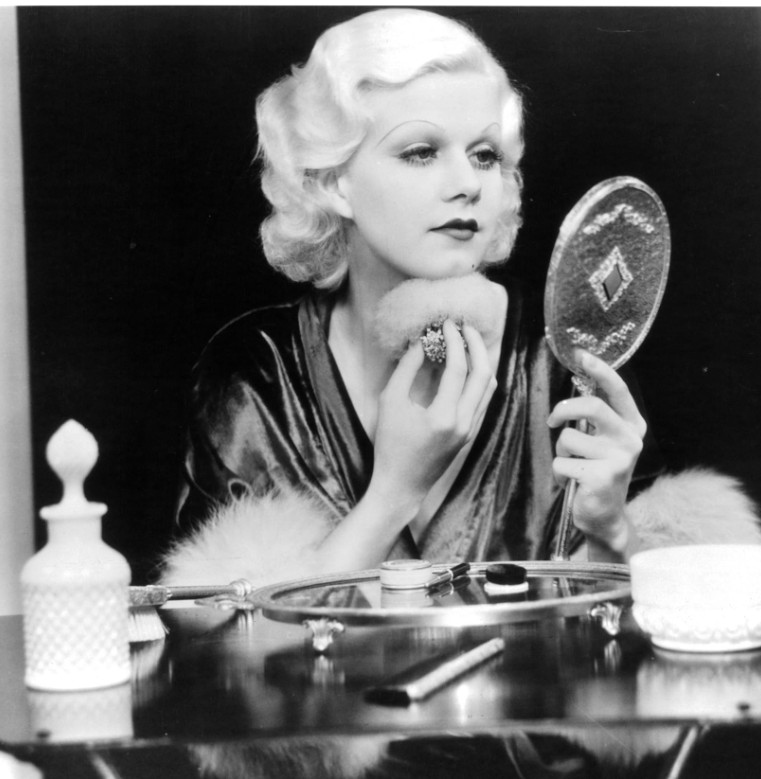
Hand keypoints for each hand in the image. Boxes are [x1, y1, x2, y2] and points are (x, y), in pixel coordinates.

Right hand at [368, 320, 496, 516]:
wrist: (402, 486)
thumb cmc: (390, 445)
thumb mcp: (390, 403)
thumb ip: (406, 370)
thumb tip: (421, 343)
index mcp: (444, 416)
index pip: (459, 368)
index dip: (454, 341)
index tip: (446, 324)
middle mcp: (464, 423)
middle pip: (484, 374)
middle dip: (477, 345)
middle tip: (465, 327)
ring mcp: (470, 430)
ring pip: (489, 387)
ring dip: (482, 360)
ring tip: (468, 342)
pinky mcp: (470, 434)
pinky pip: (483, 399)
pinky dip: (478, 378)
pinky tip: (465, 366)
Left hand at [547, 350, 645, 556]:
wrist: (605, 516)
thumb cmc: (598, 472)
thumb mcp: (603, 441)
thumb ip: (596, 416)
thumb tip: (577, 381)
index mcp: (633, 426)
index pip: (618, 390)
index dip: (600, 370)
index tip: (581, 355)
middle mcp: (631, 439)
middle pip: (592, 406)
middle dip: (563, 409)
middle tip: (552, 421)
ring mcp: (619, 458)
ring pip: (569, 437)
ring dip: (560, 451)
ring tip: (572, 465)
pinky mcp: (602, 476)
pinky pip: (562, 462)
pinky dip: (559, 472)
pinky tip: (573, 483)